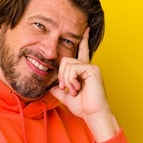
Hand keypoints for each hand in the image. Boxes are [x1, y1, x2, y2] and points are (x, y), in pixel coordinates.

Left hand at [49, 27, 119, 141]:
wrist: (93, 114)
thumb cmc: (83, 107)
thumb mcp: (66, 96)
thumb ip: (58, 89)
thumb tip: (49, 86)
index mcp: (84, 70)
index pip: (82, 51)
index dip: (83, 40)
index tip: (85, 28)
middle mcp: (88, 66)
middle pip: (65, 60)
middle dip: (62, 76)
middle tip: (67, 88)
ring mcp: (91, 67)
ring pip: (67, 64)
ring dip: (66, 80)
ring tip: (74, 90)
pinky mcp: (92, 70)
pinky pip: (73, 69)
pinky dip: (71, 80)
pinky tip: (77, 87)